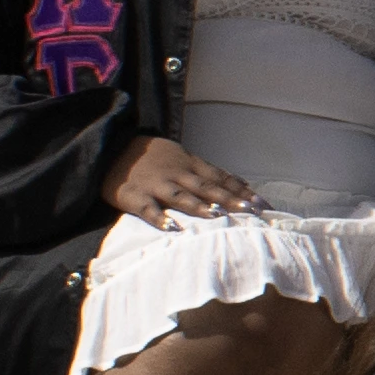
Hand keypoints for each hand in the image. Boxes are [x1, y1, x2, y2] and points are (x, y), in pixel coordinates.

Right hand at [104, 134, 253, 223]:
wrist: (112, 147)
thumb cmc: (153, 156)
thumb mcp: (183, 157)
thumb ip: (209, 172)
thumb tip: (241, 182)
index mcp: (190, 164)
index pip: (220, 178)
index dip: (242, 191)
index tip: (263, 203)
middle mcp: (177, 174)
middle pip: (207, 188)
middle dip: (230, 199)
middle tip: (251, 211)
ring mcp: (155, 184)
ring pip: (181, 196)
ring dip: (199, 206)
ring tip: (218, 216)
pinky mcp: (134, 196)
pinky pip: (147, 208)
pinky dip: (159, 217)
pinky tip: (171, 228)